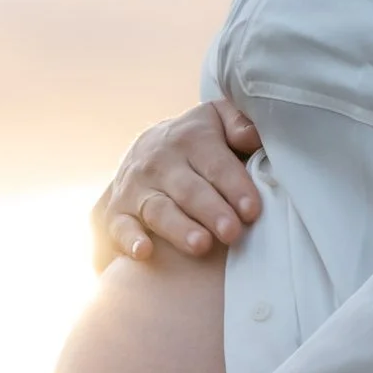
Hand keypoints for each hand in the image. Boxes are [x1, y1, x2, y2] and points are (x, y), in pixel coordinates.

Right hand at [92, 97, 263, 267]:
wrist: (146, 148)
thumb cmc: (197, 142)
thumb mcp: (218, 120)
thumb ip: (239, 124)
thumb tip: (253, 136)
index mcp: (191, 139)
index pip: (216, 165)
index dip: (235, 187)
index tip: (252, 210)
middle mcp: (160, 162)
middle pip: (189, 191)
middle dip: (211, 212)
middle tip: (232, 232)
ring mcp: (137, 188)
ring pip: (159, 210)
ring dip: (179, 229)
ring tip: (201, 245)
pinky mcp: (118, 211)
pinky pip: (121, 226)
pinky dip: (130, 239)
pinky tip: (143, 251)